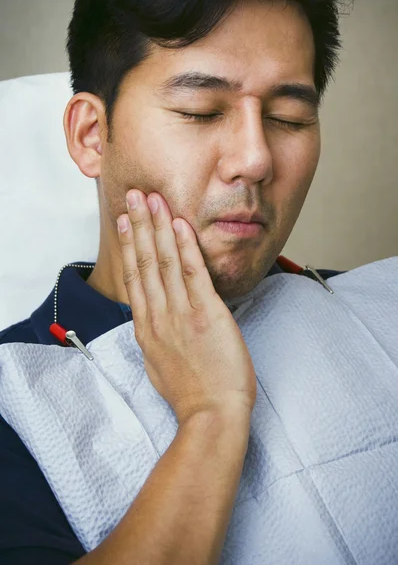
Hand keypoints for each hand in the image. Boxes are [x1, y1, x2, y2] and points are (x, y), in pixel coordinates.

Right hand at [117, 190, 256, 424]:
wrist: (211, 415)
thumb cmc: (190, 394)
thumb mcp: (158, 365)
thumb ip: (153, 338)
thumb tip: (152, 321)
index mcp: (146, 328)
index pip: (133, 276)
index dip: (128, 245)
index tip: (124, 222)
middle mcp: (158, 315)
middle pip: (144, 262)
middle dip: (138, 225)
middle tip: (134, 197)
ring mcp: (180, 313)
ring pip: (165, 262)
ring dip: (158, 227)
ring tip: (152, 200)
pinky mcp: (206, 313)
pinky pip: (193, 273)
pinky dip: (186, 247)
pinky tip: (179, 224)